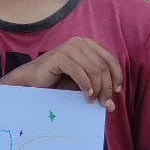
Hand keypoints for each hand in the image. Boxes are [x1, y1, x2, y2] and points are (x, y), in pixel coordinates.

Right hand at [0, 37, 122, 110]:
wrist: (33, 80)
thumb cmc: (58, 81)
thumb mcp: (83, 84)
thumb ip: (98, 90)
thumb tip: (112, 107)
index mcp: (88, 44)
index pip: (110, 59)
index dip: (117, 76)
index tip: (116, 92)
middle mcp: (80, 42)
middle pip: (103, 67)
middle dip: (106, 87)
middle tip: (104, 103)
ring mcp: (69, 48)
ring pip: (94, 70)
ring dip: (97, 88)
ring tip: (92, 101)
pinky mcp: (60, 56)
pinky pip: (79, 72)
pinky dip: (86, 85)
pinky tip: (86, 95)